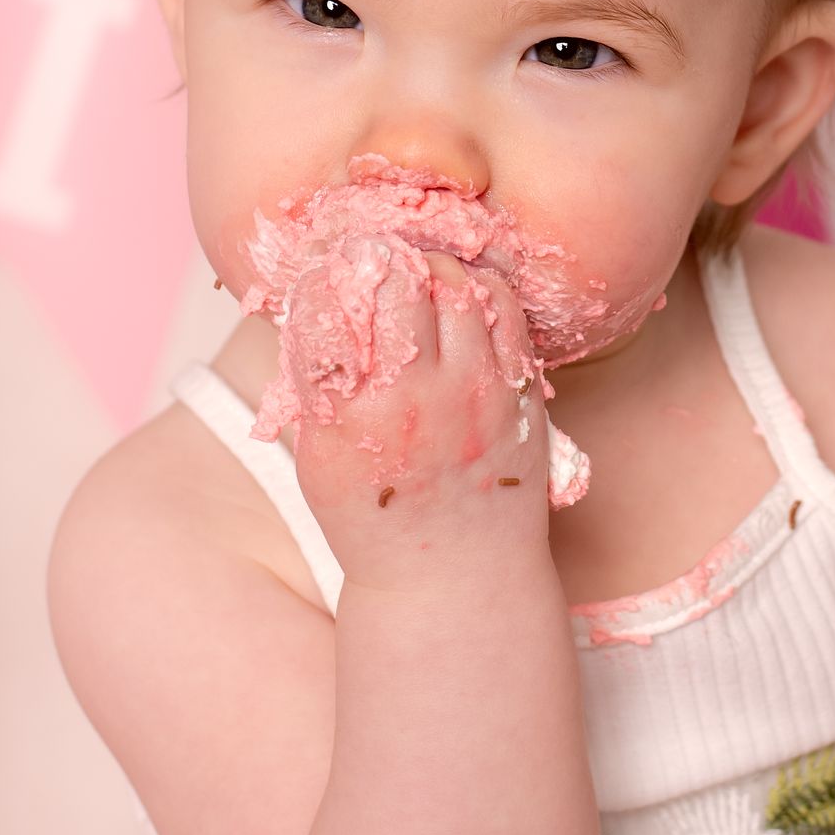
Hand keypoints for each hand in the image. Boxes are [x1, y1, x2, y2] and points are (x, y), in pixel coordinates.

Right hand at [288, 250, 549, 595]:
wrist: (452, 573)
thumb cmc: (374, 513)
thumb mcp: (319, 454)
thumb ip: (318, 380)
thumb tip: (320, 292)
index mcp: (349, 415)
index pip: (331, 304)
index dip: (332, 274)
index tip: (335, 269)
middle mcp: (412, 397)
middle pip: (399, 278)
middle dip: (384, 260)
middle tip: (381, 265)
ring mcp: (473, 391)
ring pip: (456, 282)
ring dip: (434, 270)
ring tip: (421, 283)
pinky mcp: (517, 390)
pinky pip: (503, 306)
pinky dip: (480, 290)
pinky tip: (462, 305)